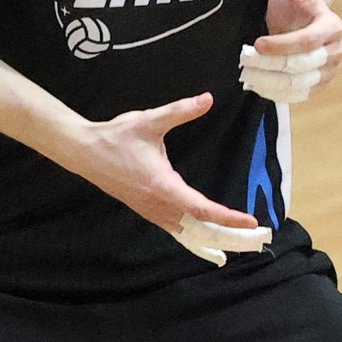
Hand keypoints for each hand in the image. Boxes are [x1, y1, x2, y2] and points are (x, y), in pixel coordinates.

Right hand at [67, 91, 269, 251]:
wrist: (85, 152)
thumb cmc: (117, 136)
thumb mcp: (150, 121)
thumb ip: (180, 111)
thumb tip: (207, 98)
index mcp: (162, 186)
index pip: (200, 208)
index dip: (226, 217)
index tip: (248, 221)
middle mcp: (158, 205)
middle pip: (198, 228)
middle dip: (228, 234)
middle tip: (257, 237)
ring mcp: (150, 211)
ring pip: (186, 232)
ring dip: (212, 238)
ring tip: (238, 243)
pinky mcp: (146, 210)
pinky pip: (174, 229)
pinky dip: (194, 237)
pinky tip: (205, 241)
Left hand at [240, 0, 341, 104]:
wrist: (300, 14)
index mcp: (333, 26)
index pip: (307, 42)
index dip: (280, 46)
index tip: (256, 44)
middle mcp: (337, 51)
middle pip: (301, 67)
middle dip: (270, 66)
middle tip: (245, 63)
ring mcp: (329, 71)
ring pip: (298, 86)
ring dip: (270, 83)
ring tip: (248, 76)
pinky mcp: (319, 86)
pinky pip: (298, 97)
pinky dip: (276, 94)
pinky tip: (258, 86)